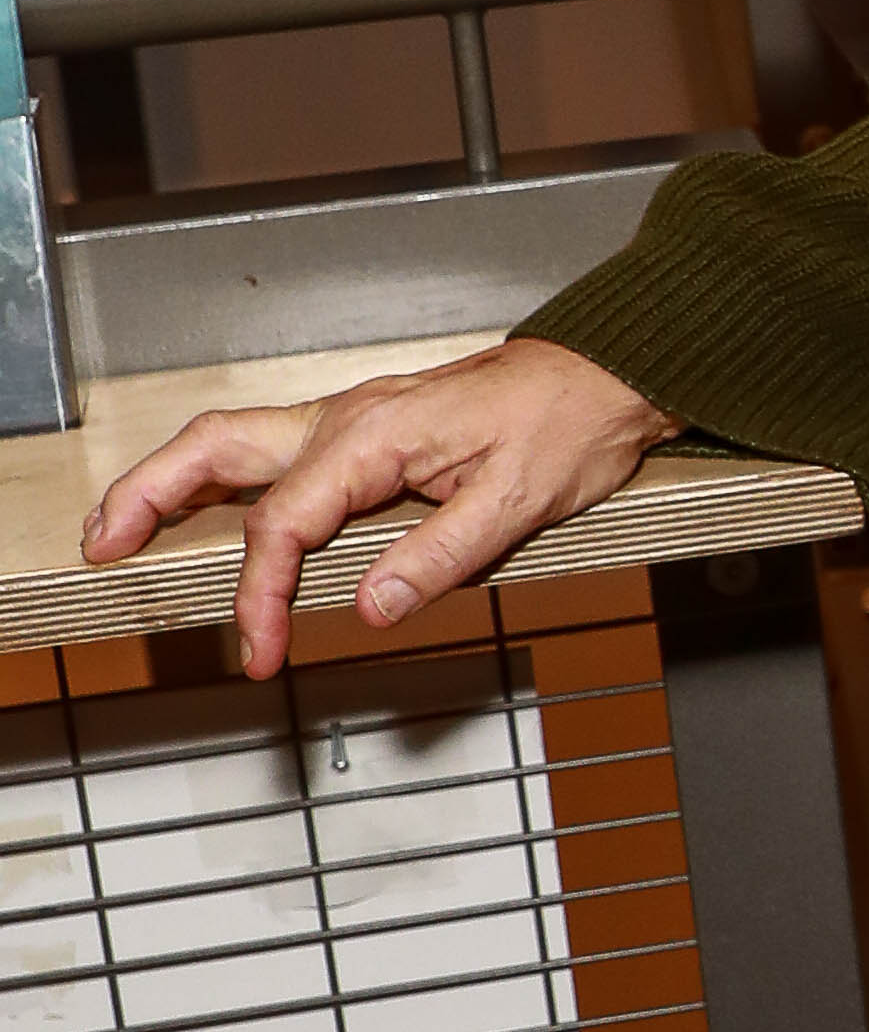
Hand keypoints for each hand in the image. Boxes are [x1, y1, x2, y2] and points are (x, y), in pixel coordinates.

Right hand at [79, 338, 680, 681]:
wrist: (602, 378)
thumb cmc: (565, 427)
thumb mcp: (516, 503)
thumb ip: (439, 556)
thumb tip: (371, 606)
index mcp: (374, 438)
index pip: (285, 526)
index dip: (262, 597)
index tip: (262, 652)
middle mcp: (346, 418)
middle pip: (217, 451)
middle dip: (148, 498)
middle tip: (103, 548)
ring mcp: (349, 418)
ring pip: (232, 442)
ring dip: (168, 481)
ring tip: (120, 527)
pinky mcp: (363, 428)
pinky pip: (270, 449)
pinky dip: (219, 477)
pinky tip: (201, 504)